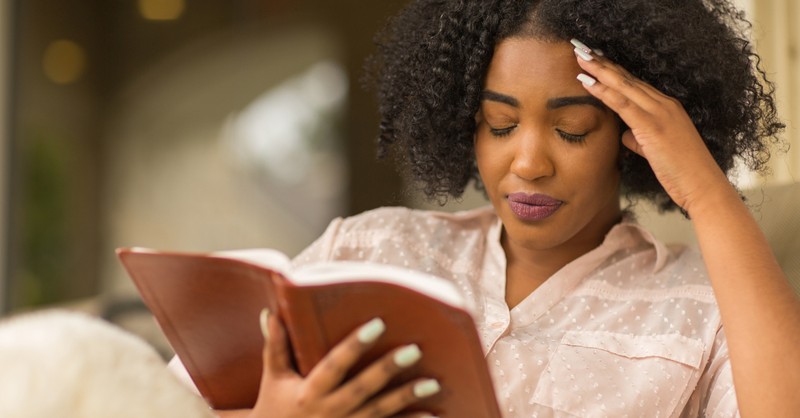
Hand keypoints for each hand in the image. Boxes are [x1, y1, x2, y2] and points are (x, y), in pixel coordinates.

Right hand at [218, 311, 440, 417]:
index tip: (378, 324)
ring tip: (433, 384)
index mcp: (309, 392)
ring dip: (407, 399)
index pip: (335, 365)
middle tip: (414, 350)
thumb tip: (271, 312)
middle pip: (363, 389)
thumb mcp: (273, 378)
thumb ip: (275, 346)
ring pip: (380, 413)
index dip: (355, 345)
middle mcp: (328, 411)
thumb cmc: (274, 408)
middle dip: (388, 370)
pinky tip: (432, 415)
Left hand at [571, 39, 730, 214]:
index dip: (614, 71)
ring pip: (623, 86)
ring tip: (580, 57)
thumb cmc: (681, 172)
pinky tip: (587, 82)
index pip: (635, 84)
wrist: (702, 185)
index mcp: (667, 107)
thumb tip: (625, 135)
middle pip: (628, 79)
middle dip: (603, 63)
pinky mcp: (652, 125)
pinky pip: (622, 103)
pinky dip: (603, 91)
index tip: (595, 60)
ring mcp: (660, 112)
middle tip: (582, 49)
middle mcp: (664, 104)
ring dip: (599, 70)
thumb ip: (640, 139)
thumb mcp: (656, 151)